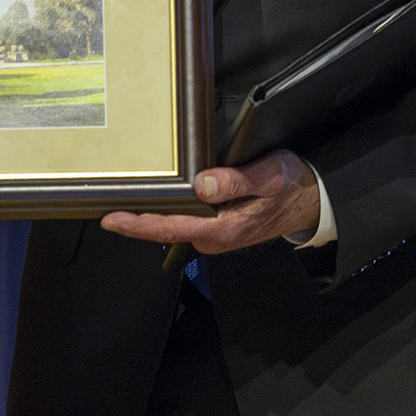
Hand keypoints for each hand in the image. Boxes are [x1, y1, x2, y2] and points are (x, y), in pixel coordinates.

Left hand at [101, 149, 321, 253]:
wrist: (312, 201)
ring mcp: (213, 234)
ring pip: (172, 224)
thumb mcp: (269, 178)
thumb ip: (236, 181)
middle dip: (134, 218)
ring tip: (118, 195)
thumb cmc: (291, 186)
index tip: (110, 218)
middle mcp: (214, 237)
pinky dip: (164, 209)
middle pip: (164, 228)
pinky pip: (183, 219)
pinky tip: (150, 195)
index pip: (171, 228)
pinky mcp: (215, 226)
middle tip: (103, 198)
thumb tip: (203, 185)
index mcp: (223, 229)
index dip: (138, 225)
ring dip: (148, 213)